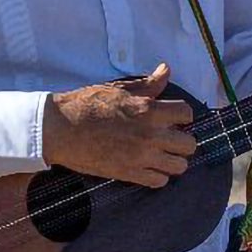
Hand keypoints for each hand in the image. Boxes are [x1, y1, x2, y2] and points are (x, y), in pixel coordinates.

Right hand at [42, 61, 197, 186]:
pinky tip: (149, 166)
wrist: (62, 129)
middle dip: (183, 139)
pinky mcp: (129, 174)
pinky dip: (158, 175)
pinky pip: (159, 181)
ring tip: (162, 153)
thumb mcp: (119, 89)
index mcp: (148, 111)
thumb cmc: (87, 105)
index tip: (174, 117)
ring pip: (179, 166)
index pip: (186, 114)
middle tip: (170, 137)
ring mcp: (141, 158)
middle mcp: (150, 136)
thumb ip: (148, 84)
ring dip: (174, 159)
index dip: (182, 115)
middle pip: (189, 145)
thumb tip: (166, 70)